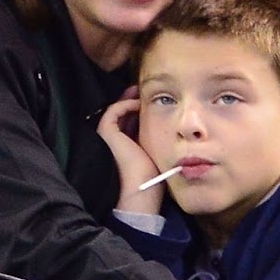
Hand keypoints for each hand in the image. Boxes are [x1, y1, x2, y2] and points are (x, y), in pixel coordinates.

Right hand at [97, 88, 164, 213]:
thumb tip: (172, 130)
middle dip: (131, 102)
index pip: (129, 124)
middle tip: (141, 92)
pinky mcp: (106, 133)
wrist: (140, 189)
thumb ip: (156, 141)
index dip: (137, 113)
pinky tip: (138, 103)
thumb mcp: (155, 154)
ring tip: (139, 91)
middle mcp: (115, 142)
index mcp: (125, 148)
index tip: (149, 104)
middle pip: (122, 116)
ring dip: (128, 100)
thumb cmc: (152, 177)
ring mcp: (108, 137)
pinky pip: (113, 111)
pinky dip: (124, 104)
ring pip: (116, 112)